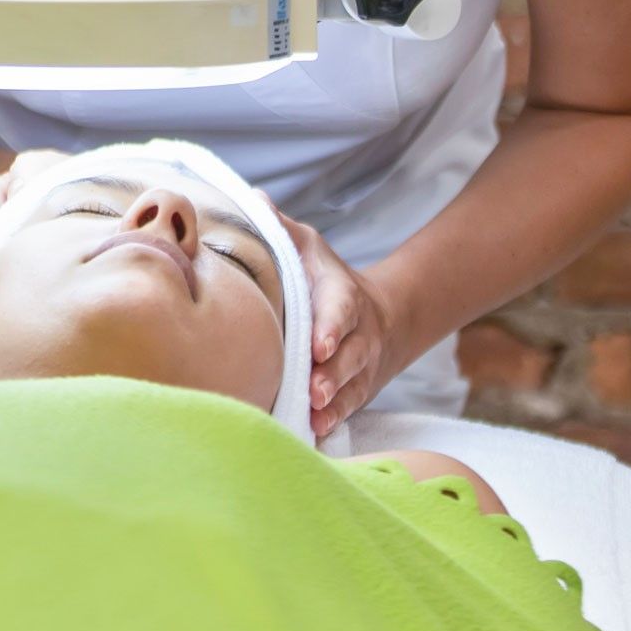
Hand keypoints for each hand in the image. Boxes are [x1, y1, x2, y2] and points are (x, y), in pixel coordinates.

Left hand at [266, 200, 406, 438]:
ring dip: (334, 401)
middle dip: (333, 374)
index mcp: (341, 294)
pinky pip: (350, 406)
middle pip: (350, 355)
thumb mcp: (306, 245)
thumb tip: (254, 200)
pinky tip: (318, 430)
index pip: (341, 310)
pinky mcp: (356, 388)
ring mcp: (360, 363)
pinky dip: (336, 419)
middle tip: (313, 389)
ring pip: (352, 385)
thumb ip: (280, 227)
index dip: (332, 328)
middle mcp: (357, 332)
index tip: (319, 346)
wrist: (376, 314)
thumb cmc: (323, 275)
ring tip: (314, 414)